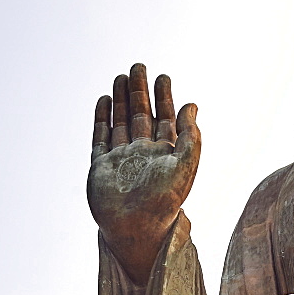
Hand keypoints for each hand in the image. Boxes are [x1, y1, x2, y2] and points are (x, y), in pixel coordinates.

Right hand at [87, 63, 199, 284]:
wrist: (136, 228)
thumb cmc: (165, 200)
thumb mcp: (186, 164)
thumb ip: (191, 135)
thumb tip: (192, 105)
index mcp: (165, 155)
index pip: (164, 119)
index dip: (164, 98)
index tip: (164, 76)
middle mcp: (143, 154)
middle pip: (141, 115)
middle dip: (140, 91)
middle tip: (139, 66)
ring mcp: (121, 159)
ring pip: (121, 122)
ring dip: (121, 100)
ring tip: (121, 76)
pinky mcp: (101, 166)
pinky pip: (101, 137)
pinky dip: (102, 118)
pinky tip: (105, 100)